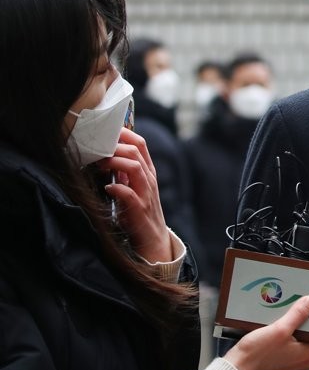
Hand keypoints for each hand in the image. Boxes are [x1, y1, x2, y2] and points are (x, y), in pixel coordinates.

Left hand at [96, 128, 171, 262]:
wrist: (152, 239)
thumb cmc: (139, 211)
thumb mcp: (134, 187)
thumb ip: (124, 171)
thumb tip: (104, 155)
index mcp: (148, 171)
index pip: (140, 143)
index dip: (123, 133)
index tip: (105, 130)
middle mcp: (148, 179)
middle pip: (135, 151)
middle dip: (114, 146)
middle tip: (96, 148)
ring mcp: (145, 194)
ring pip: (134, 168)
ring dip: (114, 162)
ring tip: (99, 164)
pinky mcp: (139, 210)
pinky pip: (128, 194)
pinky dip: (116, 188)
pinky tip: (107, 188)